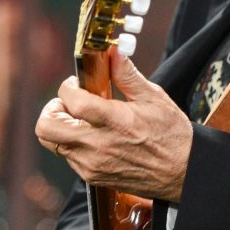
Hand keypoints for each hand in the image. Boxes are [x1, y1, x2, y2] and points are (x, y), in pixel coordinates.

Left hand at [37, 49, 193, 202]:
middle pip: (46, 128)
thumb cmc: (172, 134)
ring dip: (62, 127)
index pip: (71, 101)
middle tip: (70, 103)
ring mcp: (92, 164)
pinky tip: (94, 136)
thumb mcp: (154, 98)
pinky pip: (68, 157)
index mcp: (114, 121)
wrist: (183, 172)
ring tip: (83, 119)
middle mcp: (97, 145)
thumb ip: (127, 75)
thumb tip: (114, 52)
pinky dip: (73, 143)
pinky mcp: (93, 177)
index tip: (77, 84)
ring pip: (53, 143)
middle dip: (52, 110)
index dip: (67, 88)